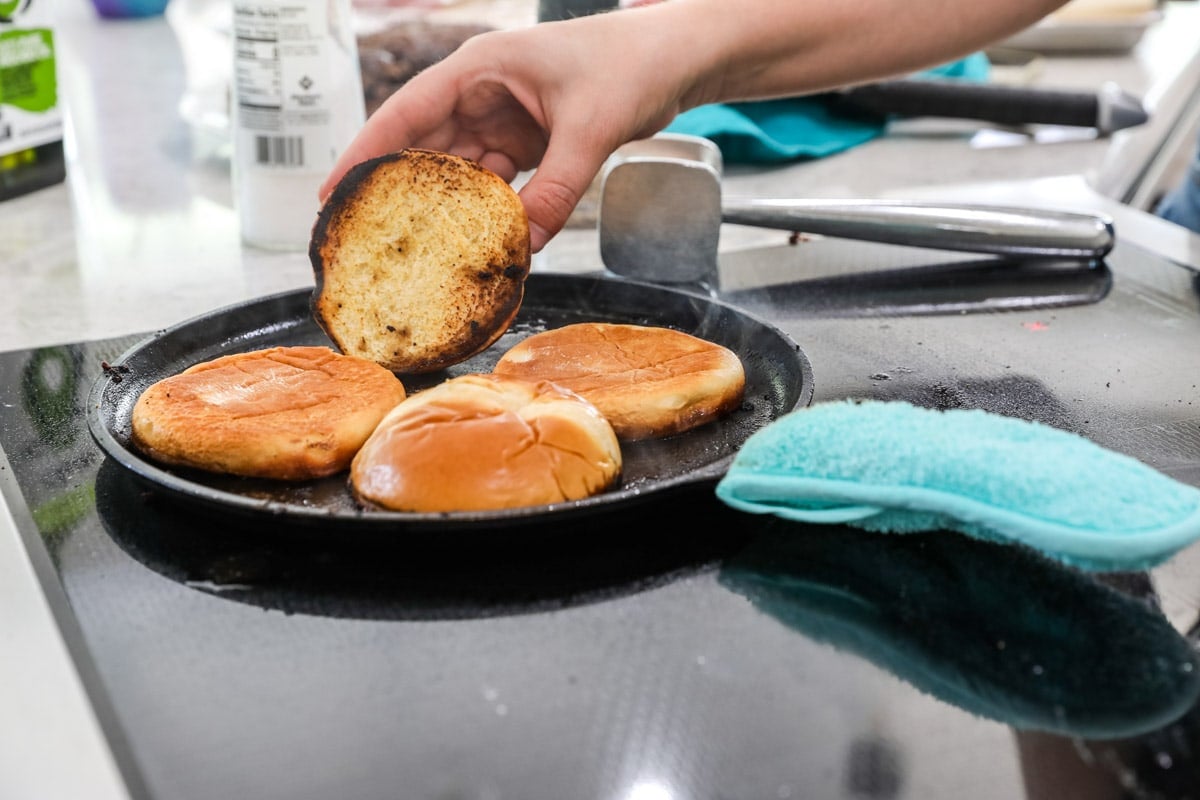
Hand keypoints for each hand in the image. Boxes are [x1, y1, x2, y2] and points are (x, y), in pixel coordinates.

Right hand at [321, 9, 695, 251]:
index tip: (333, 192)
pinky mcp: (526, 139)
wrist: (674, 60)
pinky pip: (493, 180)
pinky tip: (478, 239)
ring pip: (457, 169)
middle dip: (395, 188)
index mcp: (480, 68)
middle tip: (364, 235)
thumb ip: (557, 189)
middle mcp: (481, 91)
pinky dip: (486, 209)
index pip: (407, 111)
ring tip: (417, 248)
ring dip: (444, 206)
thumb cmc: (630, 66)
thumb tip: (527, 246)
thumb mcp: (590, 128)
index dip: (366, 151)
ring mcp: (502, 116)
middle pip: (422, 145)